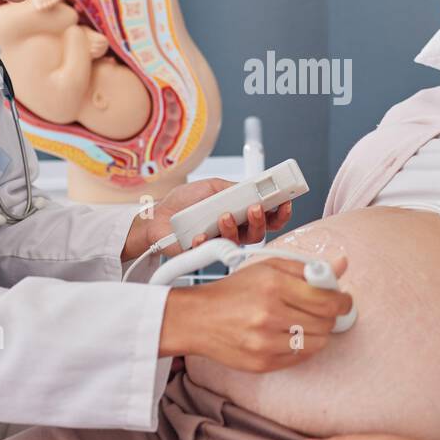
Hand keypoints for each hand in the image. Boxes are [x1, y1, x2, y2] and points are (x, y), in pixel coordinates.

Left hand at [123, 178, 293, 260]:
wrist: (155, 215)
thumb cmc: (184, 201)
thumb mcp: (212, 187)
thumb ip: (234, 188)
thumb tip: (254, 188)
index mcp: (240, 212)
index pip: (267, 216)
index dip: (279, 212)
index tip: (284, 202)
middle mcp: (234, 230)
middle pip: (259, 232)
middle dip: (260, 221)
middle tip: (255, 208)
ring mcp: (220, 242)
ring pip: (238, 242)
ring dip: (233, 228)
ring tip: (224, 215)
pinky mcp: (204, 253)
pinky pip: (210, 251)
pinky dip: (204, 241)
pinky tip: (199, 234)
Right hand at [159, 254, 350, 368]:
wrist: (197, 318)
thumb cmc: (235, 290)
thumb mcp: (269, 268)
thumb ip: (307, 267)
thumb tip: (342, 265)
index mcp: (274, 285)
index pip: (327, 300)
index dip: (343, 301)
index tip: (343, 300)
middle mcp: (269, 314)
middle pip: (326, 323)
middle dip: (329, 316)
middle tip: (322, 310)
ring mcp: (265, 342)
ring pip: (317, 343)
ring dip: (317, 333)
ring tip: (304, 323)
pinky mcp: (262, 363)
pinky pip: (300, 359)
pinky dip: (301, 348)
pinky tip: (289, 336)